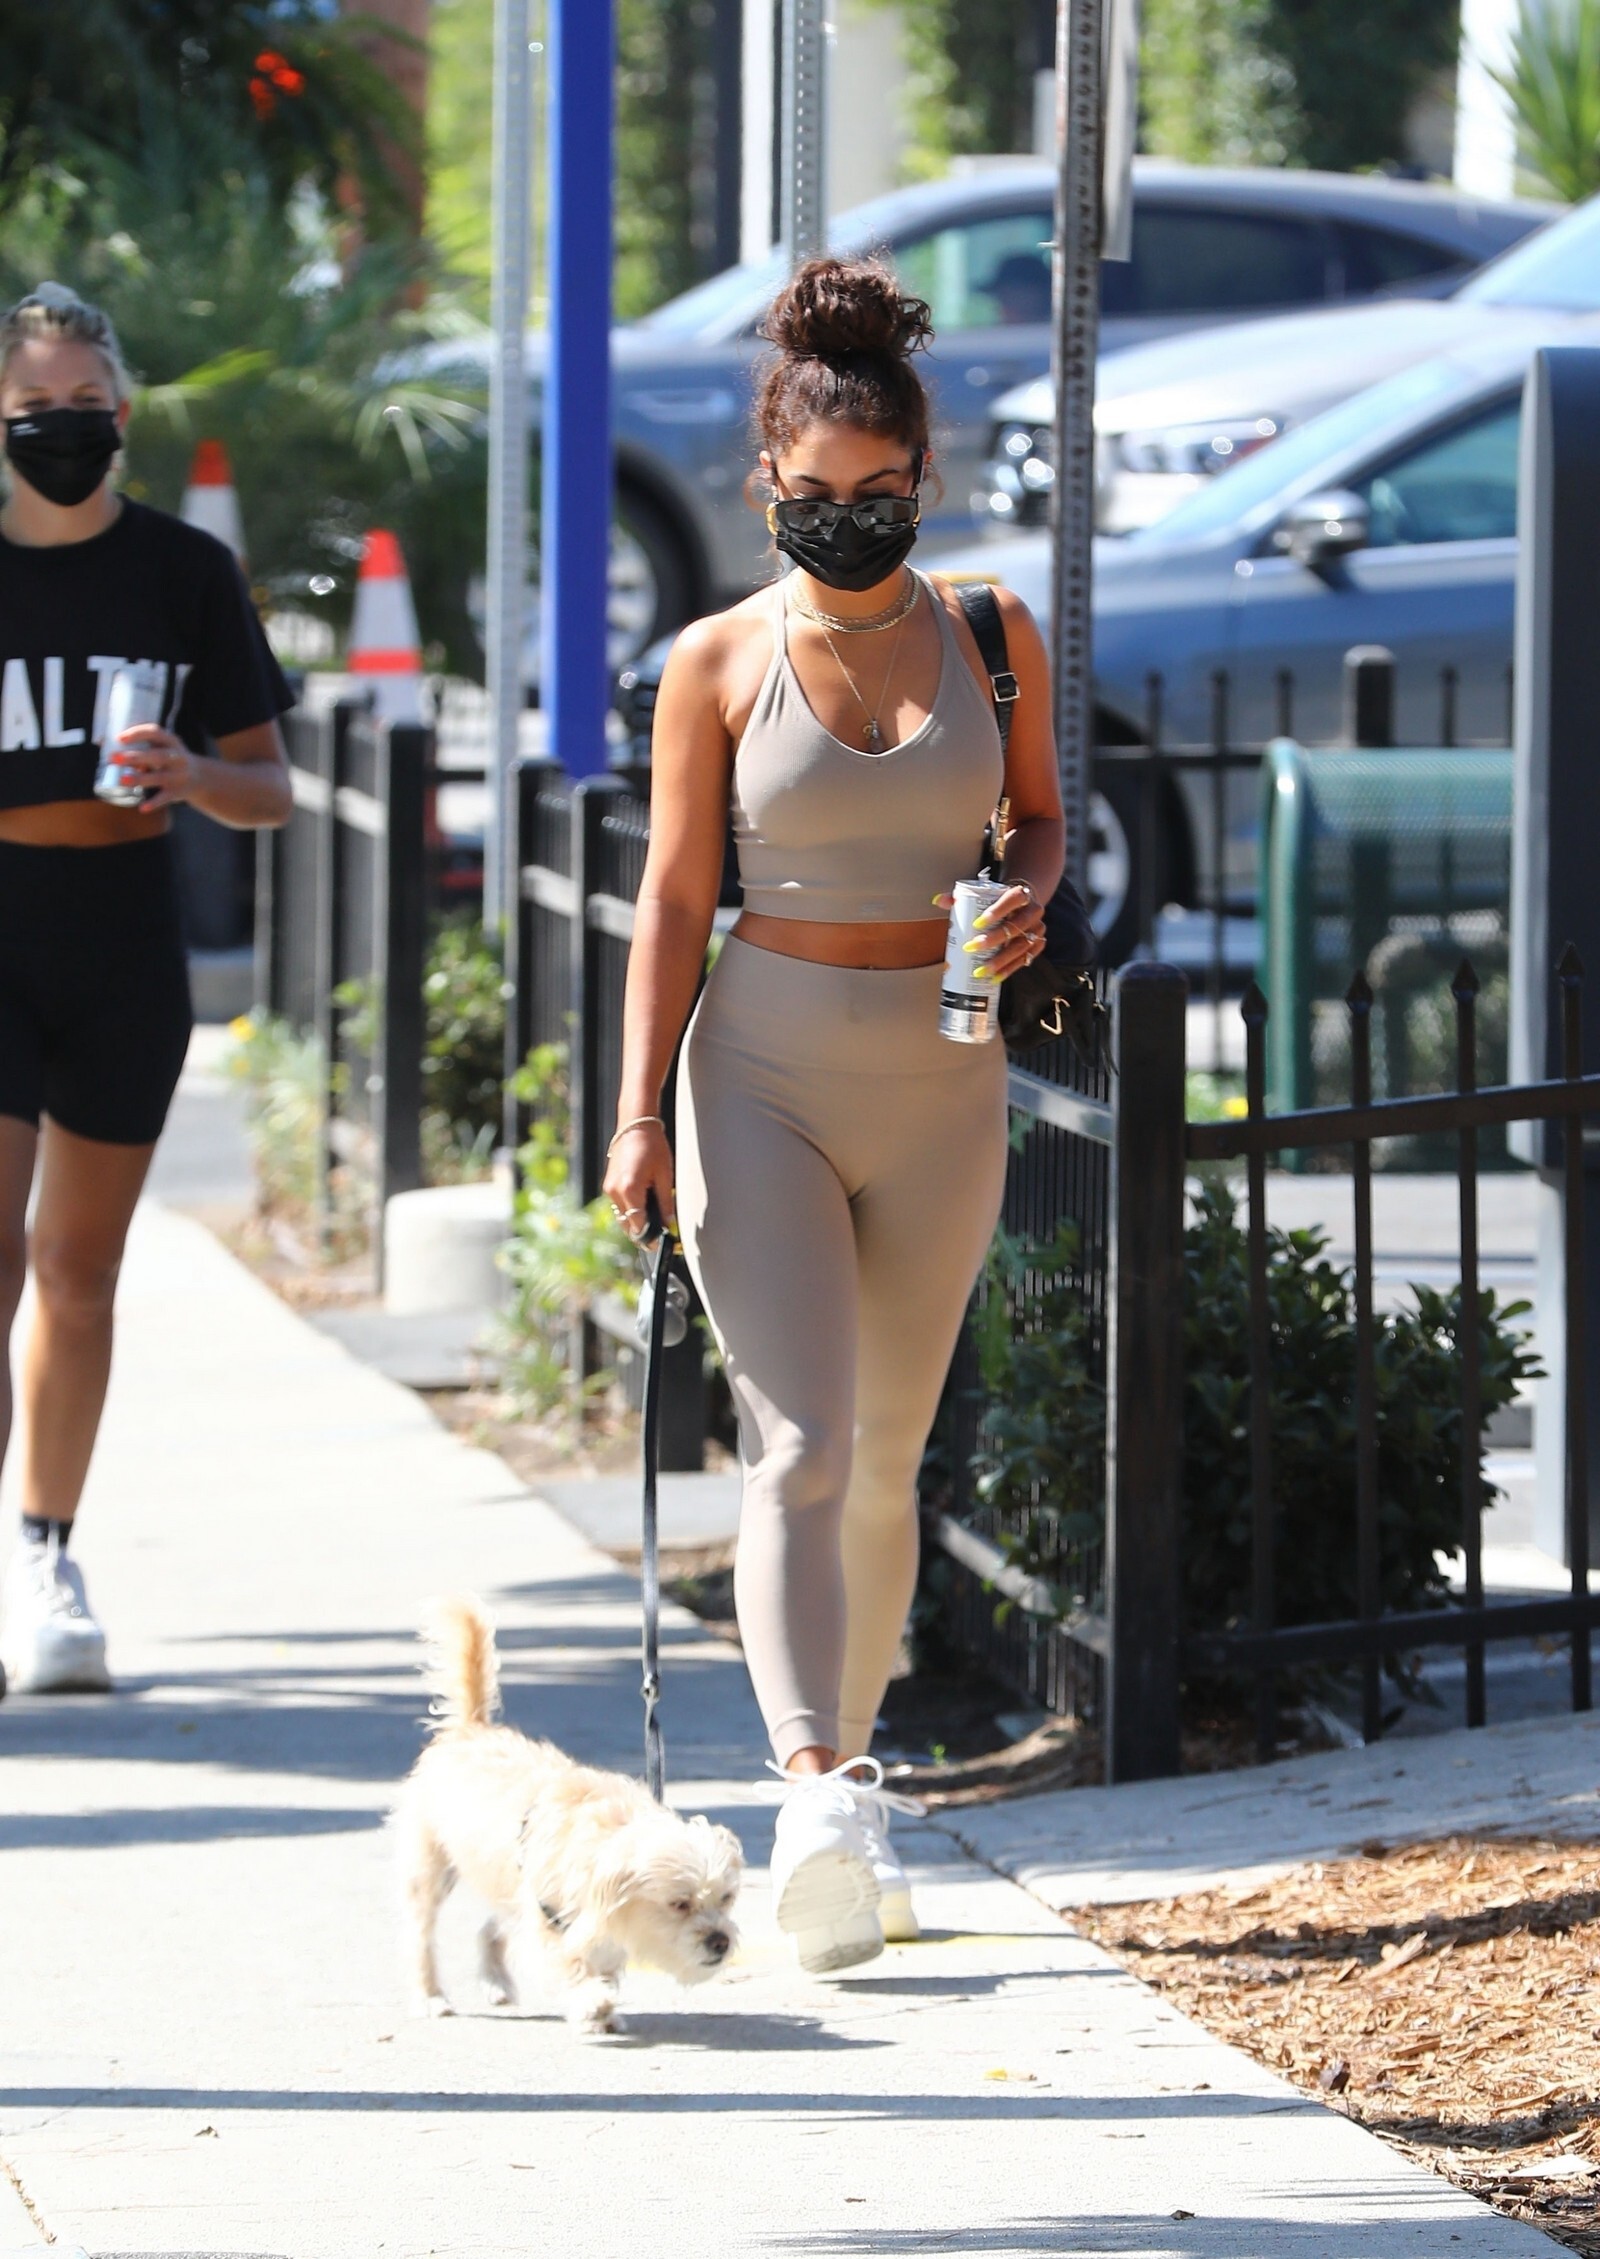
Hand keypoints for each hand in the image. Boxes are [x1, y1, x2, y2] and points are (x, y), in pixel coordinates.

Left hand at [112, 725, 201, 811]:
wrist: (200, 777)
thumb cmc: (170, 759)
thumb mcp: (162, 747)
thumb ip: (141, 748)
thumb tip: (108, 748)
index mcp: (171, 741)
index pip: (155, 733)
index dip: (138, 734)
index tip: (119, 738)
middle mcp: (178, 757)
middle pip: (157, 756)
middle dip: (135, 757)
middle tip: (114, 758)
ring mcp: (179, 775)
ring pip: (159, 777)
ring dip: (140, 779)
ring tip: (122, 780)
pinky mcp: (178, 792)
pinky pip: (165, 798)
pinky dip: (154, 803)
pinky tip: (142, 808)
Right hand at [602, 1121, 675, 1241]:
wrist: (635, 1125)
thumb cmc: (653, 1146)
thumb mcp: (665, 1175)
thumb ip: (666, 1202)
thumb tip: (668, 1223)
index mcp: (630, 1190)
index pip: (638, 1226)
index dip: (650, 1238)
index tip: (660, 1245)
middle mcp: (616, 1192)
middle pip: (628, 1225)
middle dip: (642, 1233)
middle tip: (659, 1237)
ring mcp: (609, 1188)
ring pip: (622, 1217)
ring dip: (636, 1222)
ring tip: (654, 1221)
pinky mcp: (609, 1184)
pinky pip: (619, 1206)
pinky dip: (630, 1211)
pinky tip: (644, 1207)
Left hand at [933, 883, 1046, 983]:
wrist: (1022, 904)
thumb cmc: (999, 900)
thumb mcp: (984, 894)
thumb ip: (961, 896)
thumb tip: (938, 900)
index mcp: (1022, 894)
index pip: (1014, 899)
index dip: (997, 911)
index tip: (977, 923)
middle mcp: (1033, 911)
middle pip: (1016, 926)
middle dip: (993, 939)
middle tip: (971, 947)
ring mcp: (1037, 929)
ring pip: (1021, 946)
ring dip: (1000, 960)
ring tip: (980, 970)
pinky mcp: (1037, 945)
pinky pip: (1025, 960)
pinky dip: (1009, 970)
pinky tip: (995, 977)